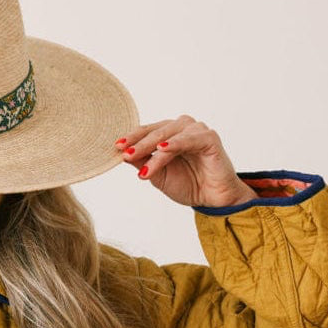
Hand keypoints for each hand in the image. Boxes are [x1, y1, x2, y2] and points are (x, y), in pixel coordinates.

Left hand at [115, 114, 258, 207]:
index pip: (146, 132)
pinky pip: (189, 139)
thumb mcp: (157, 175)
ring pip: (169, 136)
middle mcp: (181, 128)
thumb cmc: (188, 185)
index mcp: (168, 134)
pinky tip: (163, 149)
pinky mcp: (209, 138)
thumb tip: (122, 154)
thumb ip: (142, 162)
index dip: (131, 139)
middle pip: (155, 132)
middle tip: (124, 154)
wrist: (213, 199)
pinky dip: (175, 144)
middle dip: (138, 144)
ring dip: (153, 149)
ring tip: (141, 164)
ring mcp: (196, 131)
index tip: (115, 147)